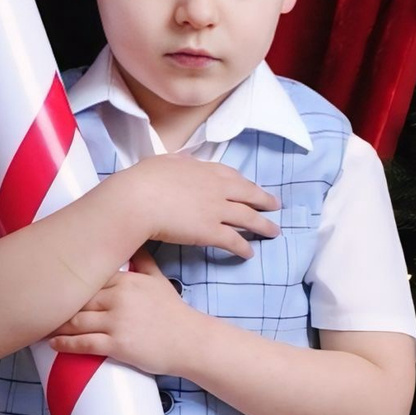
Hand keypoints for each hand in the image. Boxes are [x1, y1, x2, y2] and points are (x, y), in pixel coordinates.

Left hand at [47, 254, 206, 376]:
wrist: (191, 342)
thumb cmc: (174, 313)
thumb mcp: (158, 281)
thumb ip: (143, 263)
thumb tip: (135, 244)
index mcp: (126, 280)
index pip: (89, 277)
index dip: (68, 281)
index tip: (49, 281)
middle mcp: (119, 297)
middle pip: (78, 298)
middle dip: (57, 303)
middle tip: (36, 306)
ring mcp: (118, 321)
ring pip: (76, 321)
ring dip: (56, 325)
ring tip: (41, 326)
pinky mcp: (118, 345)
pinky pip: (84, 343)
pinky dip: (65, 344)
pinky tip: (53, 344)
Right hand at [120, 152, 277, 255]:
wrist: (139, 199)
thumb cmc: (144, 179)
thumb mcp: (164, 162)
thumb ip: (180, 162)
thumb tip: (186, 161)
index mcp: (204, 170)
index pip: (231, 175)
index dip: (244, 183)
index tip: (252, 187)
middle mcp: (216, 189)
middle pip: (248, 194)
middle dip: (264, 200)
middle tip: (276, 205)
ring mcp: (216, 210)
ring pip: (248, 218)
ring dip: (263, 225)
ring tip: (274, 231)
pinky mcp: (210, 232)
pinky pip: (233, 240)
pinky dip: (243, 247)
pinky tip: (249, 253)